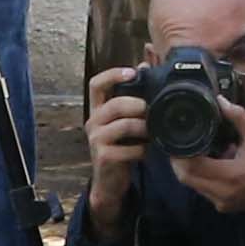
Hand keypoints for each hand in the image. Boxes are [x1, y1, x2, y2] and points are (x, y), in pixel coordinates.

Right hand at [81, 63, 147, 206]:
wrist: (110, 182)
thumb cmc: (120, 146)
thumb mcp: (124, 120)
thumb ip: (132, 95)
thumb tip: (144, 64)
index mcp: (97, 110)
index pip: (96, 84)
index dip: (113, 75)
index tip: (133, 72)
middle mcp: (92, 122)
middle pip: (115, 104)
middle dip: (138, 106)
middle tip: (151, 111)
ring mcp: (96, 141)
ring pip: (124, 125)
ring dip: (144, 128)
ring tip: (151, 132)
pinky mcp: (104, 157)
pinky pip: (129, 148)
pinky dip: (142, 150)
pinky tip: (145, 152)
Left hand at [166, 99, 244, 218]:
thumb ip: (239, 118)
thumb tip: (221, 100)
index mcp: (230, 175)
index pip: (192, 166)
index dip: (180, 154)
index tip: (178, 140)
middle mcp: (221, 192)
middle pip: (186, 177)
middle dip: (179, 161)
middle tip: (180, 145)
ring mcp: (220, 202)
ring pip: (192, 185)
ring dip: (189, 170)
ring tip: (194, 152)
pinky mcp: (222, 206)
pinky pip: (203, 191)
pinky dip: (200, 178)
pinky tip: (209, 165)